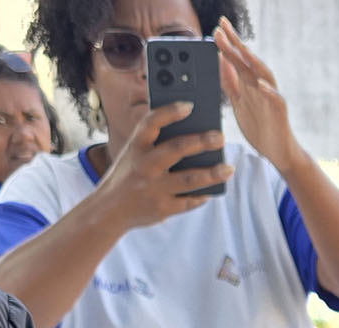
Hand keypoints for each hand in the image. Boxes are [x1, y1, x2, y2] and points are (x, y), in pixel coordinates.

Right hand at [95, 102, 232, 231]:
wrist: (109, 210)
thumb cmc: (129, 175)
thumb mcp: (133, 153)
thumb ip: (155, 142)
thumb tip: (195, 133)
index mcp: (136, 147)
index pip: (152, 122)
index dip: (170, 112)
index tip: (190, 105)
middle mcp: (144, 166)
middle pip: (176, 149)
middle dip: (201, 142)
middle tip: (219, 137)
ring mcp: (154, 189)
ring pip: (190, 179)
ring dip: (212, 173)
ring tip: (228, 168)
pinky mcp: (162, 209)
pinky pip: (188, 202)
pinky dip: (202, 196)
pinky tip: (212, 189)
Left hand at [214, 19, 299, 172]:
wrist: (277, 152)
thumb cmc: (260, 127)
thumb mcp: (239, 102)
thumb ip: (230, 82)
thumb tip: (220, 60)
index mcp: (249, 84)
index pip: (237, 59)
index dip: (228, 43)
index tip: (216, 27)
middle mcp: (260, 86)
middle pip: (247, 61)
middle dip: (235, 43)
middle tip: (222, 26)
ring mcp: (271, 97)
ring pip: (262, 75)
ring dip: (252, 61)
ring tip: (242, 48)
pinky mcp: (279, 112)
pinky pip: (275, 99)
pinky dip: (268, 91)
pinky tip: (260, 84)